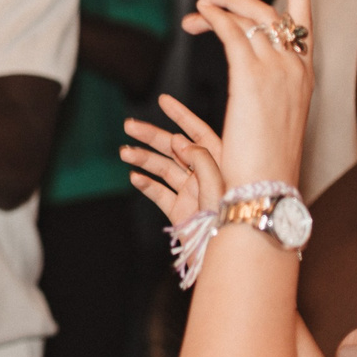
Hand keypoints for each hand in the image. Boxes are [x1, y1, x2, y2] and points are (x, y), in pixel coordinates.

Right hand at [120, 95, 226, 229]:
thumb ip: (201, 160)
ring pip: (164, 169)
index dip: (181, 115)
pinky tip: (134, 176)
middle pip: (175, 148)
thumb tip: (179, 140)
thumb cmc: (233, 221)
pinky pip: (160, 193)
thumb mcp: (220, 185)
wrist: (227, 256)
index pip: (200, 132)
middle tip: (129, 126)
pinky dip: (146, 184)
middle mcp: (206, 174)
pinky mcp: (180, 210)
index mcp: (222, 163)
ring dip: (144, 159)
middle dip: (152, 136)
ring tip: (124, 152)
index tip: (163, 100)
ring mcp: (192, 192)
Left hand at [181, 0, 312, 190]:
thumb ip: (269, 91)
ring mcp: (276, 70)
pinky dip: (215, 17)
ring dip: (218, 6)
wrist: (265, 184)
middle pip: (271, 12)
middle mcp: (296, 67)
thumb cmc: (266, 162)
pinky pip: (232, 33)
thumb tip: (254, 82)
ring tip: (195, 6)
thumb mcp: (275, 119)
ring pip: (249, 19)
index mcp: (305, 75)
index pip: (304, 22)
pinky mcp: (250, 77)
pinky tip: (200, 14)